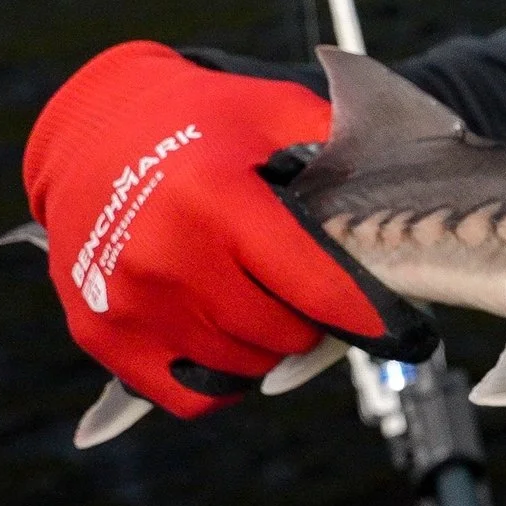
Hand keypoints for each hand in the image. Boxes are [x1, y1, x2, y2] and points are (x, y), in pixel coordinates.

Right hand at [21, 41, 436, 415]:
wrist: (94, 130)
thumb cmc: (205, 122)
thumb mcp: (277, 112)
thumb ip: (344, 147)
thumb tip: (412, 190)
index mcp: (220, 199)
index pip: (318, 288)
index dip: (373, 317)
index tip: (408, 335)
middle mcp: (168, 255)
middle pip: (284, 334)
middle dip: (315, 319)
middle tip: (316, 294)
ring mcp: (129, 299)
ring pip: (242, 366)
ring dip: (270, 345)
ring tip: (268, 300)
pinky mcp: (101, 332)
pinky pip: (190, 394)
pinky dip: (224, 376)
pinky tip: (231, 334)